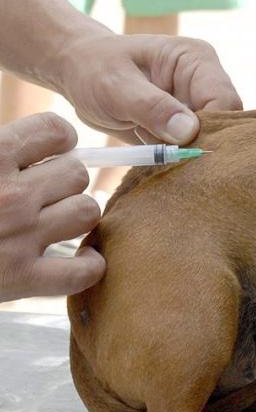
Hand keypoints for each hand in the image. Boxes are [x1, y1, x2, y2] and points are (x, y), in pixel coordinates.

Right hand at [0, 113, 103, 301]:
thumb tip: (24, 139)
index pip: (56, 130)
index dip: (58, 139)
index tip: (51, 149)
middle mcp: (10, 195)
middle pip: (76, 174)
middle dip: (63, 179)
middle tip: (43, 190)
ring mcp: (19, 238)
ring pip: (87, 212)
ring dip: (75, 215)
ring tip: (54, 219)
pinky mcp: (20, 280)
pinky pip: (83, 271)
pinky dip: (89, 265)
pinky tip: (79, 256)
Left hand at [56, 33, 242, 143]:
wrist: (78, 72)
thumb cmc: (93, 68)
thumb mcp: (115, 85)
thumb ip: (152, 107)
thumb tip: (188, 133)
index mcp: (197, 60)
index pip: (224, 101)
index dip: (211, 130)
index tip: (183, 151)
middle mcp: (206, 81)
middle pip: (225, 124)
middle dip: (202, 146)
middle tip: (173, 164)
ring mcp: (198, 104)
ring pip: (212, 140)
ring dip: (189, 156)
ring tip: (158, 159)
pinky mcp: (187, 125)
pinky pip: (196, 148)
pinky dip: (179, 159)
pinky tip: (158, 161)